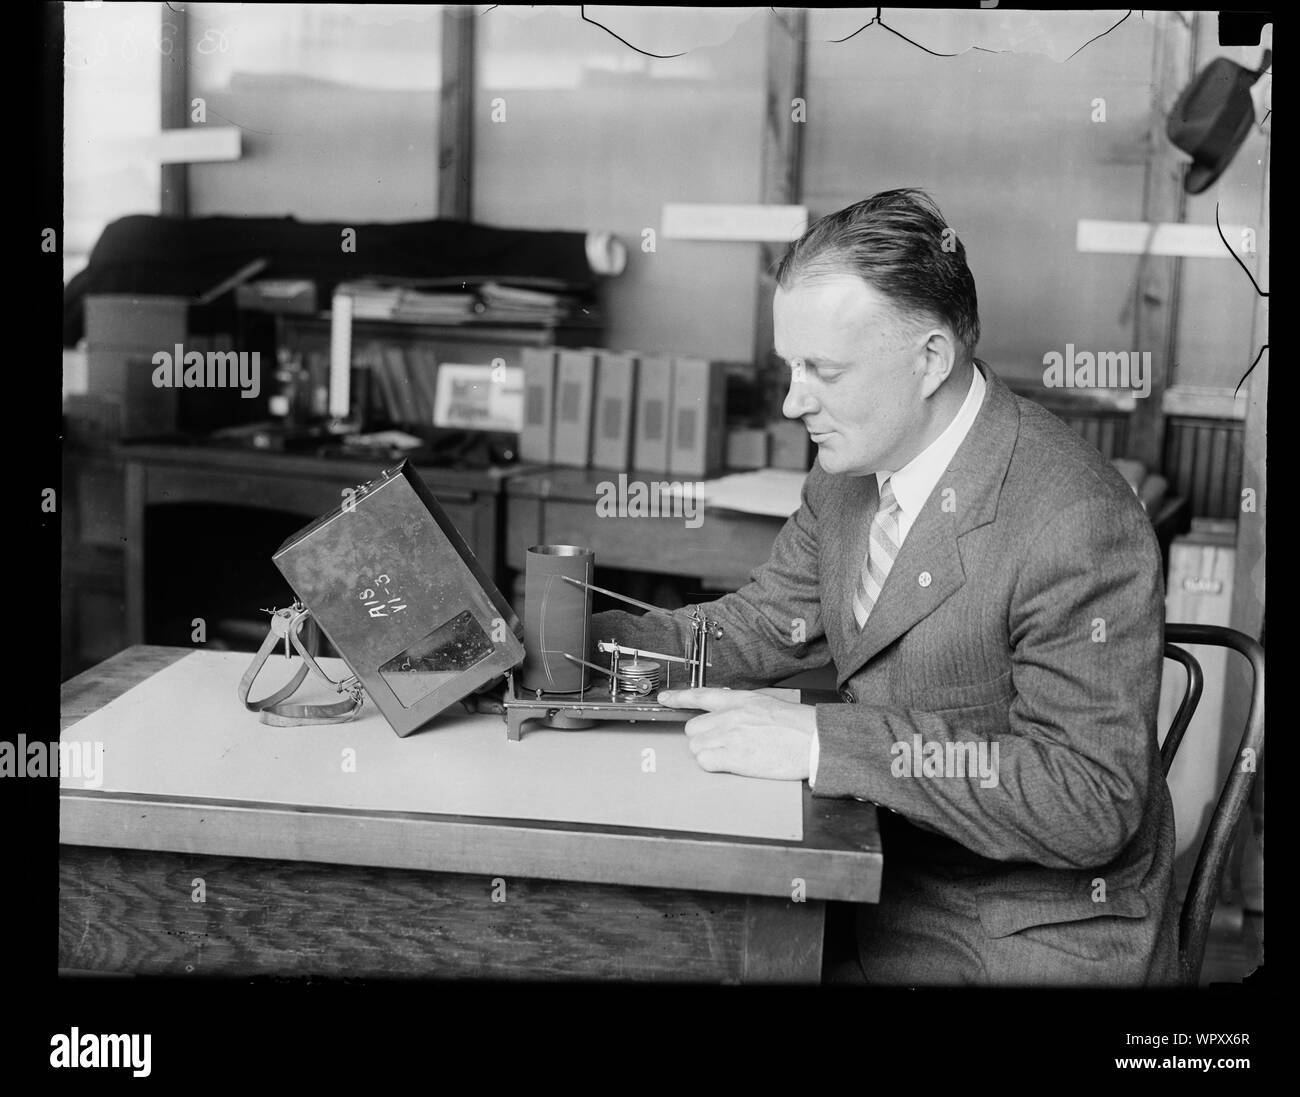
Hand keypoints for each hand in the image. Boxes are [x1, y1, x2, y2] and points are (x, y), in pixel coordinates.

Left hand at [657, 687, 815, 780]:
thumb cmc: (796, 726)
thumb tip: (725, 715)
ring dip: (707, 753)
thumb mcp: (766, 705)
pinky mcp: (734, 757)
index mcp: (740, 700)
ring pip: (696, 746)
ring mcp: (730, 736)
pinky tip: (729, 764)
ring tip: (730, 755)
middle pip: (693, 728)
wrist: (813, 740)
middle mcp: (730, 716)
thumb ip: (741, 708)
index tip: (665, 698)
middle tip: (721, 744)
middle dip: (702, 738)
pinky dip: (712, 765)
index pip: (701, 695)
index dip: (679, 697)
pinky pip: (705, 761)